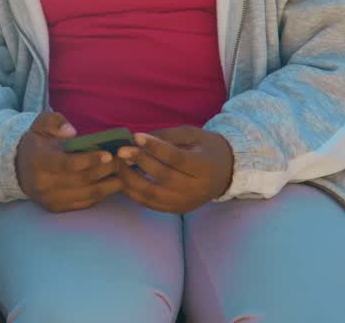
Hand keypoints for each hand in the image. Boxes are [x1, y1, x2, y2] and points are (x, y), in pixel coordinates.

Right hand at [14, 112, 122, 212]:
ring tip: (123, 174)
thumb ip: (55, 122)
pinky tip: (112, 185)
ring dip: (108, 185)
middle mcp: (44, 184)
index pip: (68, 164)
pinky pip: (84, 203)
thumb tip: (72, 132)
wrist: (18, 168)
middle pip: (82, 180)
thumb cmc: (37, 142)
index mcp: (40, 161)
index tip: (108, 154)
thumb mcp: (42, 124)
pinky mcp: (58, 208)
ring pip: (86, 194)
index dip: (90, 160)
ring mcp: (51, 199)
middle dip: (105, 171)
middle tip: (122, 161)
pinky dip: (101, 195)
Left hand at [116, 127, 233, 214]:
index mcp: (204, 167)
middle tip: (121, 151)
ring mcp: (186, 202)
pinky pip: (151, 204)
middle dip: (139, 162)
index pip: (176, 158)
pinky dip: (134, 193)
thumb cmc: (207, 148)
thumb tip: (139, 139)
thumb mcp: (193, 135)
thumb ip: (168, 136)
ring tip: (119, 165)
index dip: (155, 147)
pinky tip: (125, 180)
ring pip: (153, 194)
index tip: (136, 136)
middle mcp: (197, 189)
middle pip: (163, 177)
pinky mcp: (177, 210)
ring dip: (131, 180)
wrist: (225, 172)